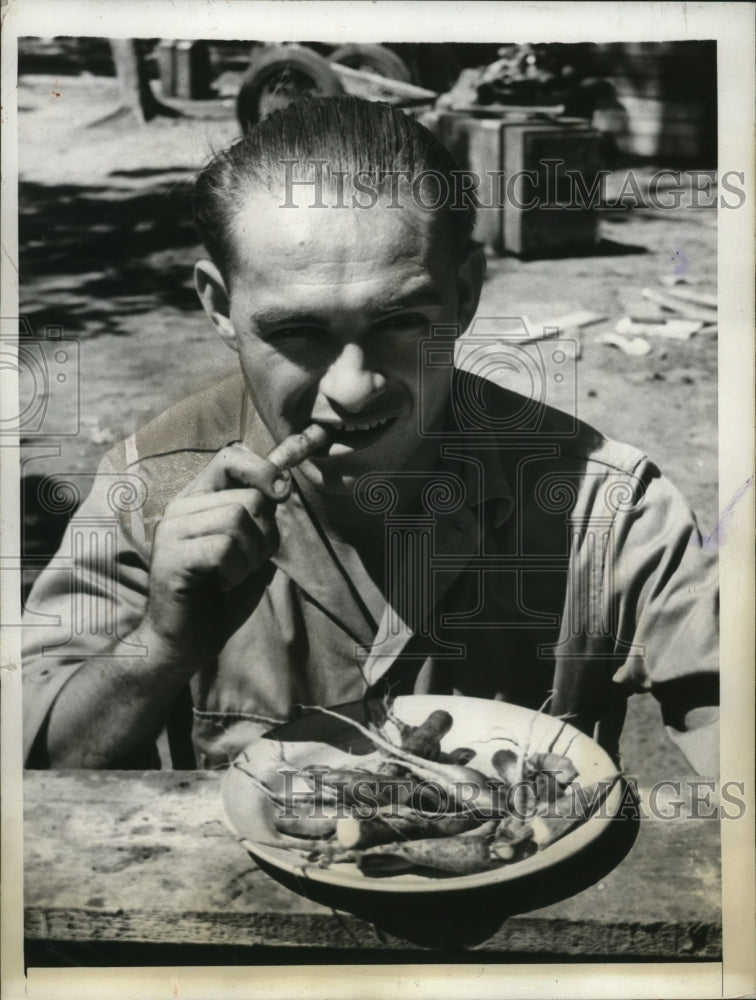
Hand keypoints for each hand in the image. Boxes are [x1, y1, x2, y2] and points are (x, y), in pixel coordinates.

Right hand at [143, 442, 291, 666]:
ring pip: (238, 519)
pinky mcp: (172, 558)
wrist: (181, 641)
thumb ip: (259, 516)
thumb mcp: (247, 547)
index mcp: (197, 500)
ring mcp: (172, 531)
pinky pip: (225, 548)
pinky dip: (235, 572)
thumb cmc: (217, 595)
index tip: (282, 492)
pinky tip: (220, 585)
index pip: (230, 457)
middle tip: (245, 562)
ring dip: (250, 556)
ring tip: (231, 575)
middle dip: (264, 534)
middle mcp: (180, 508)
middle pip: (248, 496)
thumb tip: (282, 484)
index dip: (263, 469)